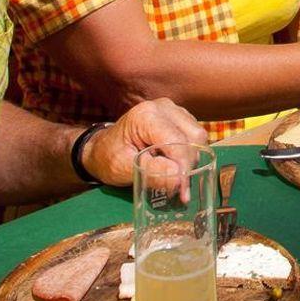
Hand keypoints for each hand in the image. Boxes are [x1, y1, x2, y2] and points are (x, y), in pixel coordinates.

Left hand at [82, 97, 206, 187]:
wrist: (101, 148)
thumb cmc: (109, 157)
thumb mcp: (125, 168)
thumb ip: (152, 173)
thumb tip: (179, 180)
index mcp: (146, 116)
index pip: (178, 140)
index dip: (184, 167)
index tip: (184, 192)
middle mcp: (163, 107)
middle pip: (194, 136)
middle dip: (190, 164)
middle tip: (181, 188)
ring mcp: (172, 110)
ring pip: (198, 136)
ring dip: (191, 159)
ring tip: (176, 176)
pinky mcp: (178, 117)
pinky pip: (194, 135)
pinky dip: (190, 153)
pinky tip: (175, 164)